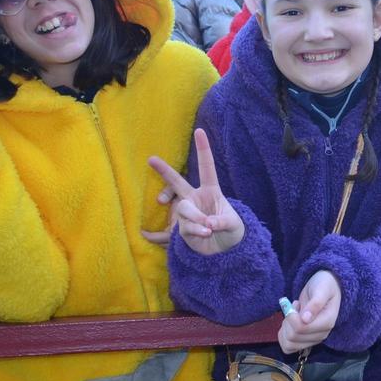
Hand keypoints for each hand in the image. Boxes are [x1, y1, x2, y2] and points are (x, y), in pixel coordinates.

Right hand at [147, 128, 244, 254]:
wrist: (224, 250)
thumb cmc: (231, 230)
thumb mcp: (233, 225)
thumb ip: (222, 222)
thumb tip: (208, 224)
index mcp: (211, 191)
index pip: (206, 168)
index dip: (203, 150)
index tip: (199, 131)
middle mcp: (195, 199)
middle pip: (177, 182)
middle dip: (164, 171)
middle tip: (151, 159)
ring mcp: (186, 214)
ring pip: (184, 210)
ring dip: (196, 220)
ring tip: (208, 231)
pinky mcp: (181, 229)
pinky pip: (180, 230)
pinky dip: (179, 235)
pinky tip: (146, 235)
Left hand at [279, 270, 340, 352]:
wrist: (325, 287)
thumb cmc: (324, 286)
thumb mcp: (322, 289)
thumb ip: (315, 303)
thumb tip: (305, 319)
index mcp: (326, 323)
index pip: (301, 328)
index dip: (291, 317)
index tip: (295, 302)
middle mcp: (321, 335)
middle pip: (293, 337)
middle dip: (288, 320)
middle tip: (294, 307)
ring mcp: (313, 340)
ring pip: (289, 344)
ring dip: (285, 328)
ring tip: (293, 315)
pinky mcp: (305, 341)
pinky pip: (287, 347)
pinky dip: (283, 335)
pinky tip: (290, 322)